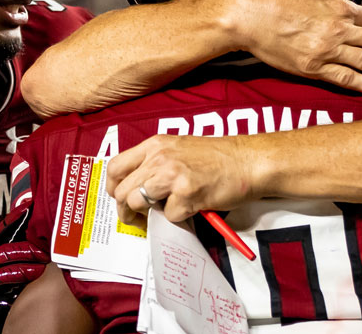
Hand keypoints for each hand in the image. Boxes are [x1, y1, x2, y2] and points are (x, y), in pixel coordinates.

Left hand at [105, 135, 255, 223]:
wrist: (249, 161)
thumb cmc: (219, 157)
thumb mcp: (179, 149)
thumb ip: (156, 163)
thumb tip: (137, 188)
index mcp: (155, 144)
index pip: (115, 166)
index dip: (112, 187)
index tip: (118, 198)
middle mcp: (159, 157)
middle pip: (122, 190)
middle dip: (125, 209)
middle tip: (134, 217)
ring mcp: (172, 175)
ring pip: (137, 203)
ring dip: (147, 215)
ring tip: (164, 212)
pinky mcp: (187, 193)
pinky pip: (169, 215)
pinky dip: (179, 217)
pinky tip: (192, 207)